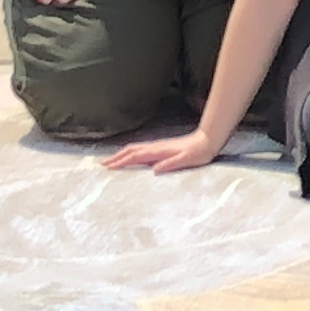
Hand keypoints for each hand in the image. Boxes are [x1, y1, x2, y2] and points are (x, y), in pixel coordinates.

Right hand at [101, 124, 232, 174]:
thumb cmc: (199, 153)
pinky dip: (131, 153)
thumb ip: (172, 163)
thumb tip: (155, 169)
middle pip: (131, 150)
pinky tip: (131, 157)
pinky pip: (141, 150)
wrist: (208, 141)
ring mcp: (158, 146)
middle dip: (116, 157)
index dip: (121, 161)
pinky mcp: (162, 148)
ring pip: (135, 149)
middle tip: (101, 165)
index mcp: (159, 151)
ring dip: (121, 154)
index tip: (107, 167)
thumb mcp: (187, 160)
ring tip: (110, 161)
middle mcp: (156, 147)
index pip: (135, 156)